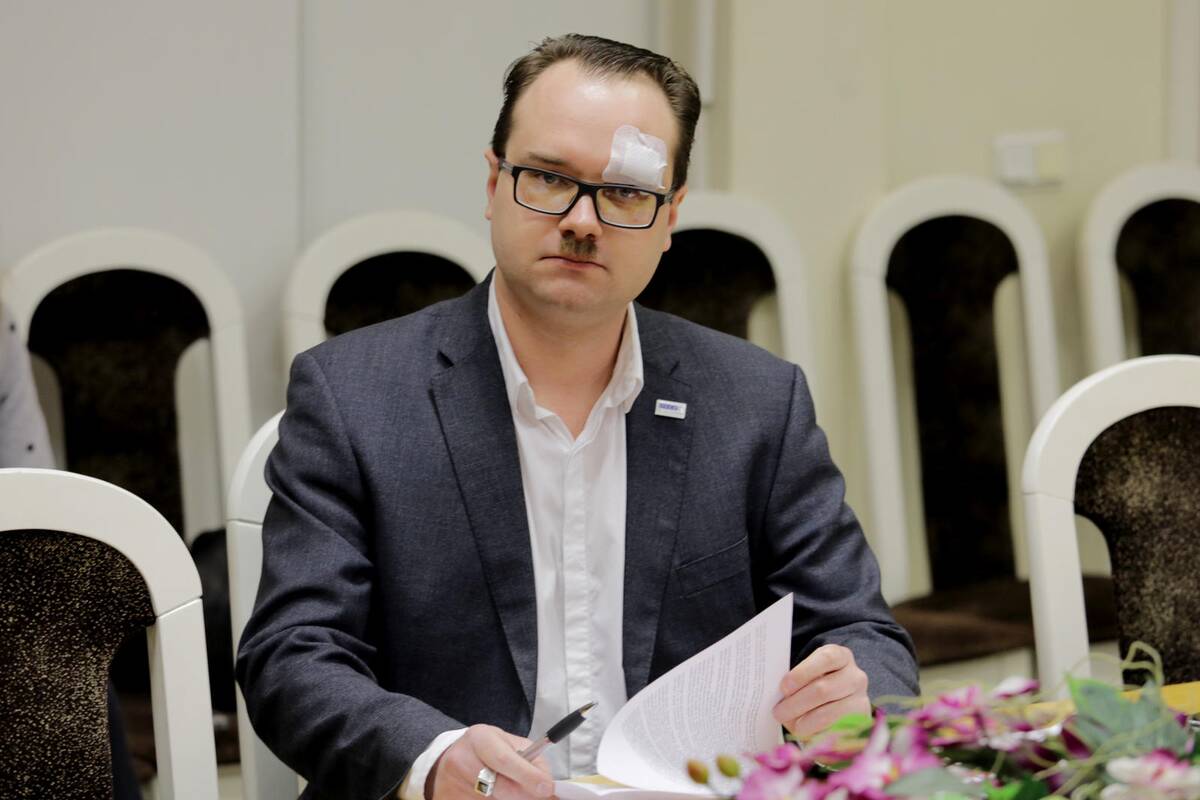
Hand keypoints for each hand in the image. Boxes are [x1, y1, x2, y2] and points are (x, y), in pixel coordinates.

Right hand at [427, 724, 554, 799]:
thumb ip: (532, 760)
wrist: (452, 757)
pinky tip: (496, 796)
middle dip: (524, 794)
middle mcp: (462, 759)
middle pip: (500, 787)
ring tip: (510, 790)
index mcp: (480, 738)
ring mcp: (453, 783)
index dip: (528, 776)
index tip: (547, 787)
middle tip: (539, 794)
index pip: (505, 760)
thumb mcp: (509, 744)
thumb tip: (549, 787)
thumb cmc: (488, 750)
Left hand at [772, 644, 869, 738]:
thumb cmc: (814, 684)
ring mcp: (861, 700)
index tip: (784, 687)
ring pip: (828, 713)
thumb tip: (780, 696)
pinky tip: (805, 732)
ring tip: (789, 723)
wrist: (838, 702)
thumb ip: (796, 681)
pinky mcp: (861, 723)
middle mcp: (855, 676)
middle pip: (823, 689)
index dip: (803, 673)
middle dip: (796, 703)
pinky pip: (834, 731)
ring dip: (803, 721)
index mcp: (840, 656)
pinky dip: (816, 733)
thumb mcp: (807, 675)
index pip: (826, 659)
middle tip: (778, 712)